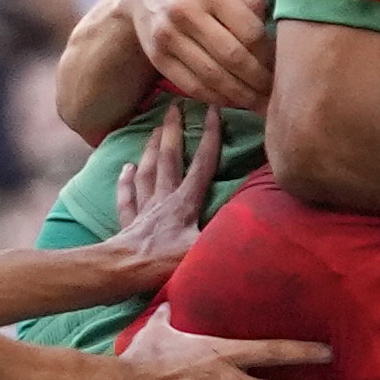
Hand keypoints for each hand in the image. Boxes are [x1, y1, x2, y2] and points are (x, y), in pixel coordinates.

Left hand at [103, 106, 225, 290]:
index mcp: (185, 203)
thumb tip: (255, 227)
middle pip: (169, 159)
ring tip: (152, 129)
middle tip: (173, 106)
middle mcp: (164, 200)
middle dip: (173, 131)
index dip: (211, 136)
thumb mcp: (202, 251)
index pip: (202, 164)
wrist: (123, 273)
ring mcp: (144, 210)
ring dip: (150, 149)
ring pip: (147, 171)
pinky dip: (125, 181)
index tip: (213, 109)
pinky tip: (124, 168)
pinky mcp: (129, 223)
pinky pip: (127, 197)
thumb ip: (226, 235)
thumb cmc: (164, 264)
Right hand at [127, 0, 271, 111]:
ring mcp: (169, 37)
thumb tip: (264, 26)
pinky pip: (191, 86)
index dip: (268, 54)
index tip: (280, 65)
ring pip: (212, 77)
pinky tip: (233, 101)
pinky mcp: (158, 56)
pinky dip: (215, 98)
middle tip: (274, 93)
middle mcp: (186, 12)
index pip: (250, 32)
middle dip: (258, 80)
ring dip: (240, 96)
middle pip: (232, 58)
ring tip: (258, 104)